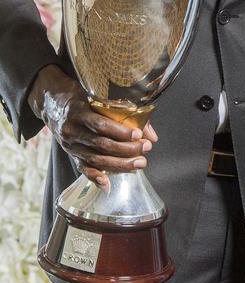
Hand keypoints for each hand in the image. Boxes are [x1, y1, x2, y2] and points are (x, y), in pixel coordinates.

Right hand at [29, 64, 157, 188]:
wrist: (54, 105)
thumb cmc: (82, 98)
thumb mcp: (98, 97)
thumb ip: (124, 112)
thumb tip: (151, 135)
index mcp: (78, 112)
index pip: (100, 125)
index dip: (120, 132)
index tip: (139, 135)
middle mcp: (71, 131)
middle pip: (100, 145)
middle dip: (126, 149)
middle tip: (146, 149)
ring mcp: (70, 145)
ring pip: (95, 159)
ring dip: (119, 164)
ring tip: (139, 164)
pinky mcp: (71, 155)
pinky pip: (82, 169)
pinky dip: (95, 178)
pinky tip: (107, 185)